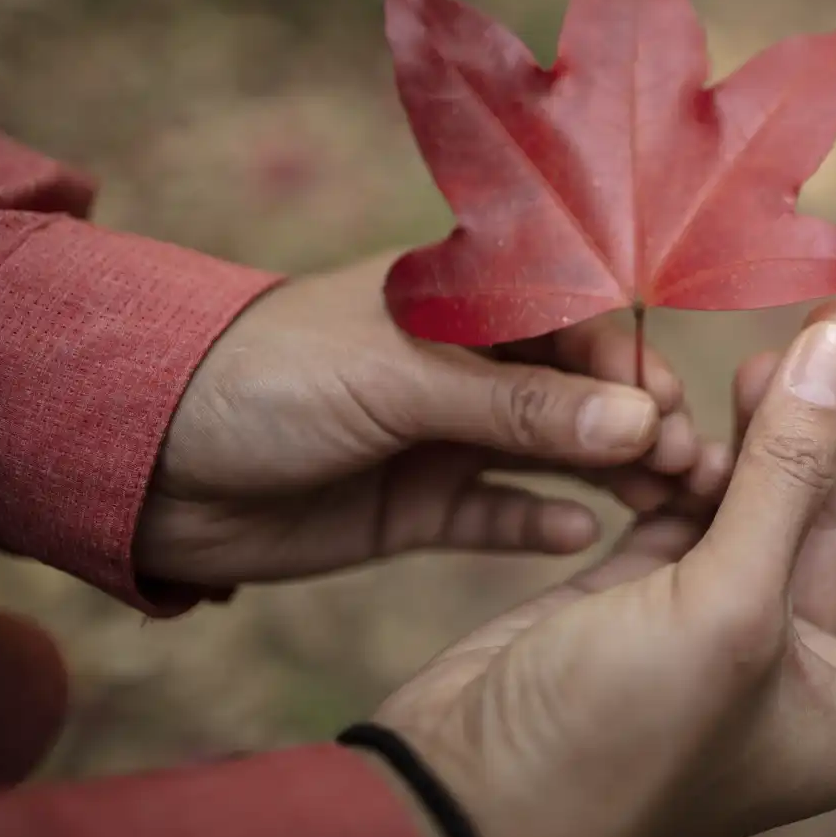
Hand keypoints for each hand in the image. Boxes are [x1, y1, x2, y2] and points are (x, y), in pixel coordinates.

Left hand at [135, 254, 731, 587]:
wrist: (143, 460)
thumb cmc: (269, 378)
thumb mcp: (401, 380)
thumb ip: (520, 406)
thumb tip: (638, 420)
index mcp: (464, 301)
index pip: (577, 318)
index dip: (629, 362)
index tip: (668, 413)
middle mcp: (468, 366)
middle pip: (581, 391)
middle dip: (640, 424)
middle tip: (692, 470)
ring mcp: (447, 436)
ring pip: (555, 454)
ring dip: (613, 475)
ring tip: (668, 505)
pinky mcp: (421, 505)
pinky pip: (501, 513)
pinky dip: (542, 523)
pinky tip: (585, 535)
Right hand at [373, 307, 835, 836]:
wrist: (459, 798)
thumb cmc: (616, 735)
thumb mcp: (730, 602)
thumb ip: (787, 470)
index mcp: (835, 714)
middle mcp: (777, 680)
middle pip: (823, 536)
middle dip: (823, 446)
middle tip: (818, 347)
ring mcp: (697, 639)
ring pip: (746, 517)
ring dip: (750, 447)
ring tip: (751, 367)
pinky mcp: (623, 605)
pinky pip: (675, 521)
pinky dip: (678, 473)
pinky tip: (677, 425)